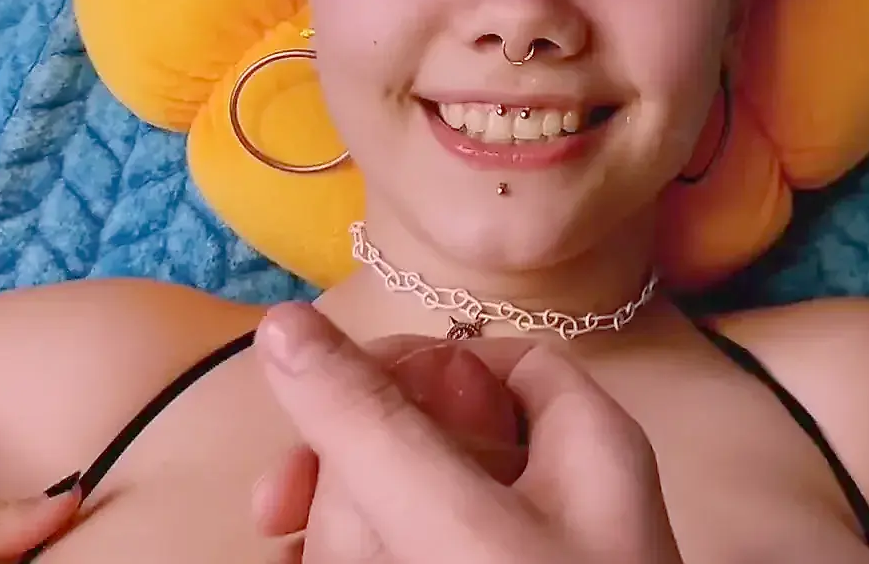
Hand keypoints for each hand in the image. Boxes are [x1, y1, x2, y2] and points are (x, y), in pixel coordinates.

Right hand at [251, 301, 681, 563]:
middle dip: (348, 480)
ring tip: (307, 560)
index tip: (310, 400)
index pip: (490, 360)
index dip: (398, 366)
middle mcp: (560, 506)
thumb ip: (374, 427)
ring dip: (346, 543)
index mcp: (585, 450)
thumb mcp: (456, 527)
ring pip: (398, 524)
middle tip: (284, 516)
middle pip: (427, 442)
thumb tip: (286, 328)